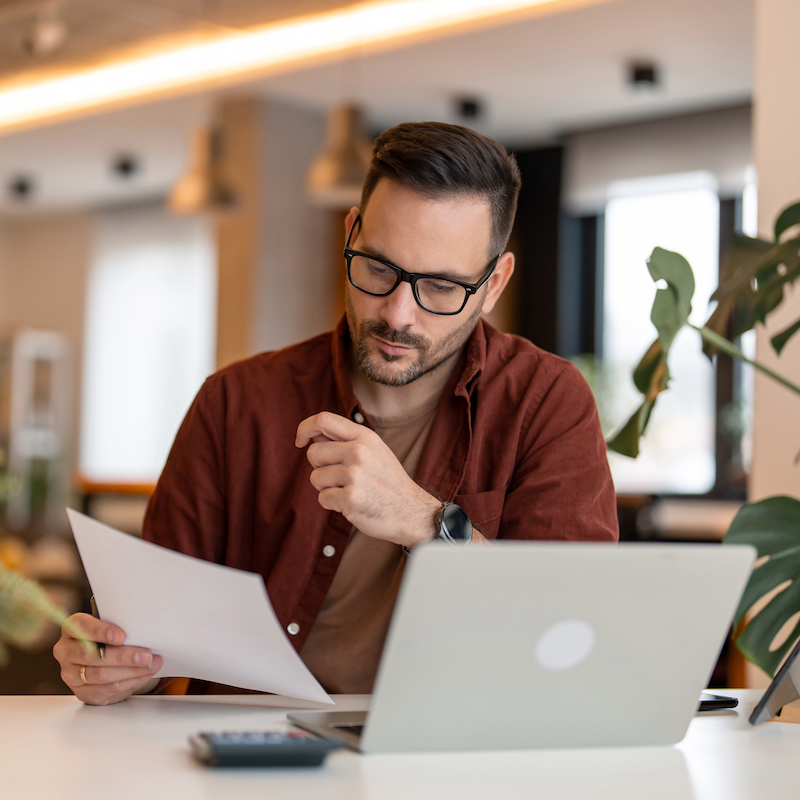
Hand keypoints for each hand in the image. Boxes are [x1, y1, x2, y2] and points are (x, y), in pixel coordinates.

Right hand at [53, 613, 162, 704]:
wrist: (107, 662)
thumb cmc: (110, 638)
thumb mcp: (112, 627)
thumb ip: (120, 626)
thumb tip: (144, 629)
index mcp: (72, 628)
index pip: (81, 627)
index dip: (101, 632)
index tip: (121, 636)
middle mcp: (66, 651)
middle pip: (91, 655)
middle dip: (122, 656)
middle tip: (146, 655)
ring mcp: (72, 674)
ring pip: (101, 674)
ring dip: (131, 670)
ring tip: (152, 664)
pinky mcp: (83, 692)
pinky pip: (108, 689)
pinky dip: (130, 681)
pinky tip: (144, 674)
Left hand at [296, 411, 440, 547]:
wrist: (411, 511)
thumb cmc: (387, 481)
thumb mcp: (374, 450)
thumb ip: (346, 440)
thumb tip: (313, 434)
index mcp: (364, 436)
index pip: (323, 419)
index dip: (305, 428)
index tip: (300, 441)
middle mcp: (359, 451)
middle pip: (313, 452)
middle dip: (320, 467)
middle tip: (340, 476)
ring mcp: (355, 475)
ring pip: (315, 478)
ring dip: (327, 488)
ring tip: (349, 490)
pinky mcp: (351, 498)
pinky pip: (322, 498)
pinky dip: (332, 504)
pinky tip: (351, 503)